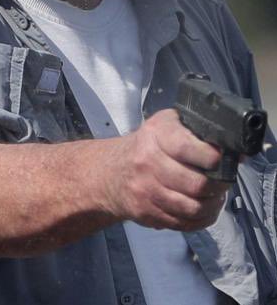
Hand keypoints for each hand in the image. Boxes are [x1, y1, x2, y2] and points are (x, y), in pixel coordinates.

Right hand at [106, 109, 229, 230]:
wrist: (113, 171)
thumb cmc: (149, 144)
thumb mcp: (167, 125)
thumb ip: (196, 132)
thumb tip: (234, 152)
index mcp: (155, 135)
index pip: (188, 148)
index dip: (211, 157)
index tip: (221, 159)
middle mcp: (147, 161)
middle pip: (195, 184)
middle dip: (218, 186)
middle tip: (224, 182)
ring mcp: (145, 189)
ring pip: (192, 208)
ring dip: (211, 205)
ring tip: (215, 197)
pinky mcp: (146, 212)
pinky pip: (182, 223)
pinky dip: (199, 219)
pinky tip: (203, 209)